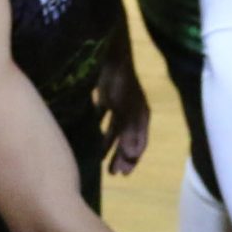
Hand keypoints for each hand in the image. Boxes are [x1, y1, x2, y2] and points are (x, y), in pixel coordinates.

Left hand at [96, 46, 150, 176]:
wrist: (111, 57)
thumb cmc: (121, 84)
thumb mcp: (128, 111)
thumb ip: (131, 132)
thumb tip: (134, 155)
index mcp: (141, 118)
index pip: (139, 144)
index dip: (132, 160)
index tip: (124, 174)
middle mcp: (133, 114)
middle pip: (127, 140)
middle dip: (120, 157)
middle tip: (113, 174)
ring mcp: (121, 106)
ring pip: (115, 131)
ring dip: (109, 146)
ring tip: (100, 161)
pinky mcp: (108, 98)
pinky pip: (104, 118)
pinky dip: (99, 128)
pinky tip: (90, 137)